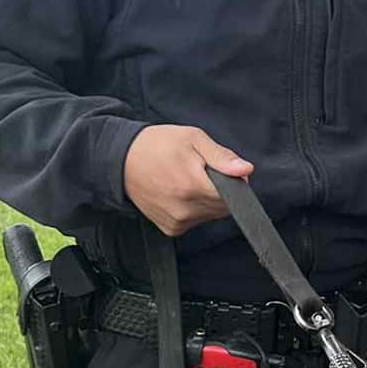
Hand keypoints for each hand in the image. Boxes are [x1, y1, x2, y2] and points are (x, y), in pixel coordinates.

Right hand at [123, 124, 252, 235]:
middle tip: (201, 171)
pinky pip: (196, 221)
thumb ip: (222, 157)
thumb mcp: (193, 138)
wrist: (121, 161)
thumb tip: (245, 170)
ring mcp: (178, 221)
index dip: (233, 181)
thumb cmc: (157, 145)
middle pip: (223, 206)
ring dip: (207, 200)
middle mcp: (186, 209)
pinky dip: (194, 209)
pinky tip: (180, 193)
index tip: (222, 169)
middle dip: (220, 190)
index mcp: (193, 185)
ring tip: (187, 180)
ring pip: (211, 215)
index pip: (234, 195)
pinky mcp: (171, 229)